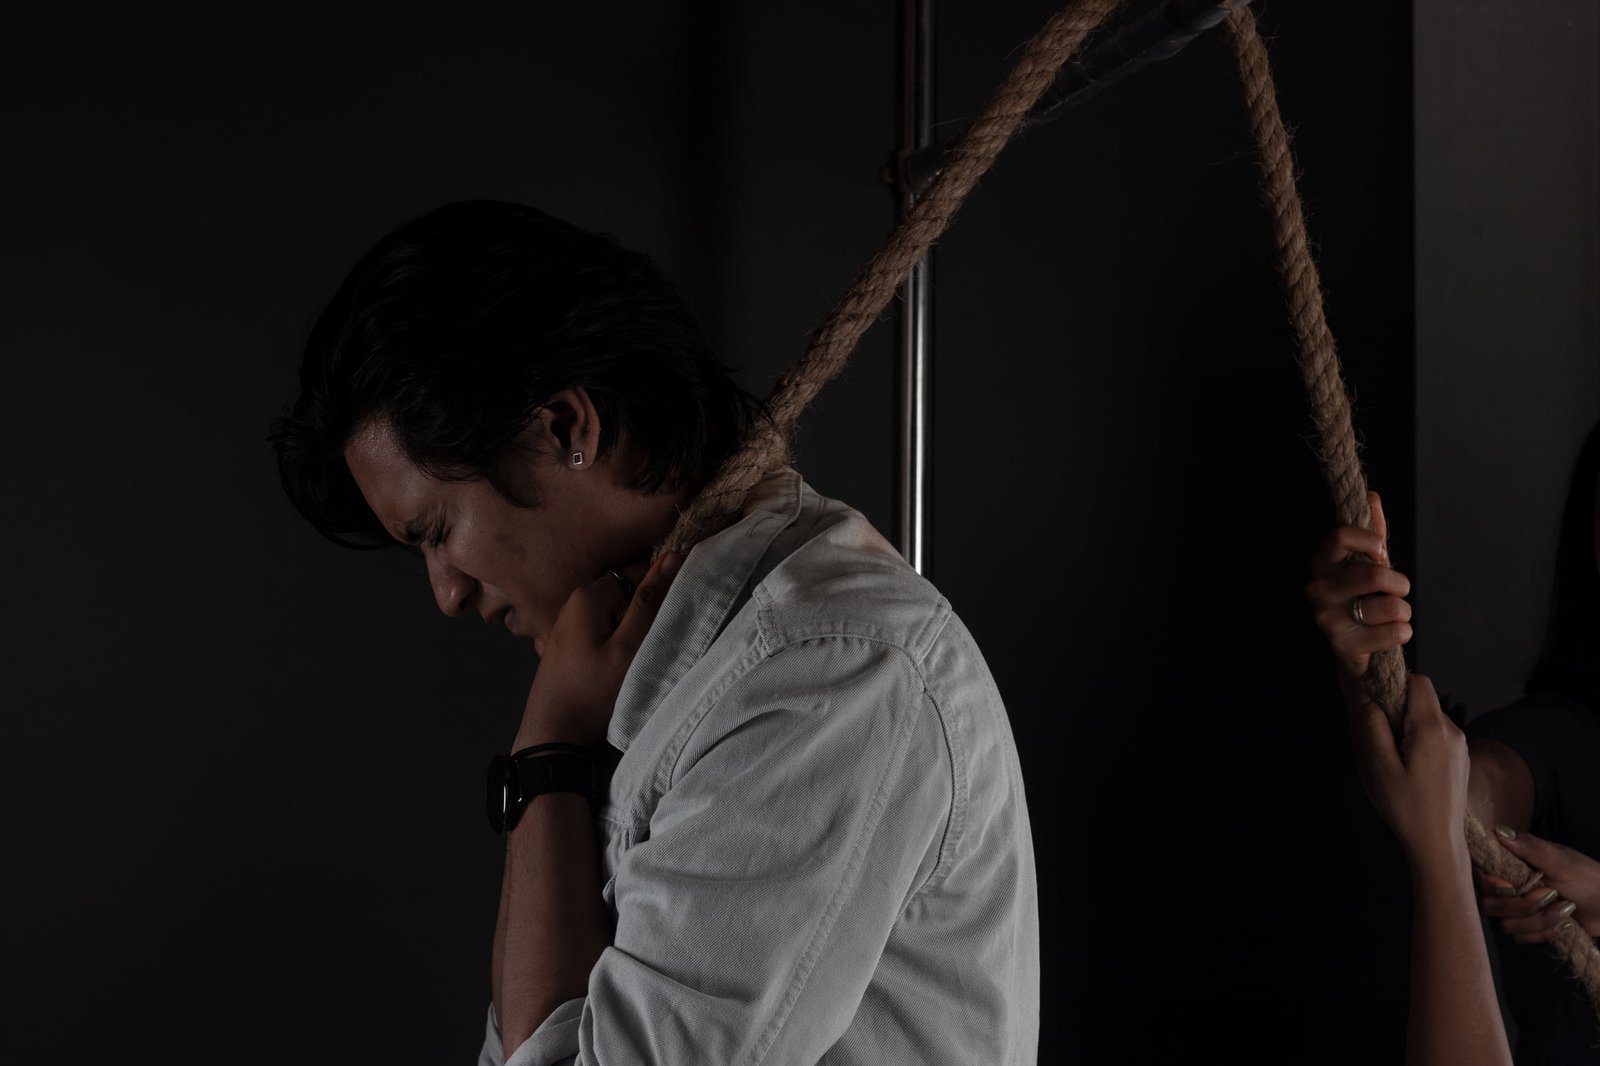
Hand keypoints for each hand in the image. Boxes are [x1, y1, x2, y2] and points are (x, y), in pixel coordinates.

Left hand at [513, 551, 683, 749]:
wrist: (553, 734)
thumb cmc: (593, 691)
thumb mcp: (629, 647)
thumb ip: (650, 602)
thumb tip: (673, 556)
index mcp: (588, 594)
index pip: (638, 571)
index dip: (659, 591)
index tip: (669, 618)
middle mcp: (573, 602)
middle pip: (624, 592)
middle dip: (642, 612)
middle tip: (651, 643)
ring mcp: (566, 624)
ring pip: (613, 614)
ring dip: (629, 630)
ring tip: (636, 657)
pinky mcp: (566, 645)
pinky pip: (600, 630)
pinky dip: (614, 643)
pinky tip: (616, 666)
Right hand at [1305, 491, 1412, 681]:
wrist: (1356, 648)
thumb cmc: (1363, 597)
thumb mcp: (1368, 562)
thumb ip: (1372, 531)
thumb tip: (1371, 497)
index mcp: (1322, 563)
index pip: (1340, 535)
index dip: (1373, 542)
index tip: (1381, 554)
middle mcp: (1318, 589)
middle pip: (1374, 574)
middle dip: (1399, 583)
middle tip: (1395, 590)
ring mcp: (1327, 619)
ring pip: (1392, 606)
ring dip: (1403, 610)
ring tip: (1390, 615)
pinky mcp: (1343, 646)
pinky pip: (1396, 632)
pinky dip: (1403, 632)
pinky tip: (1388, 634)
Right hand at [1349, 674, 1468, 865]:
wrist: (1439, 844)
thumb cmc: (1405, 807)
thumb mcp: (1378, 766)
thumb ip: (1370, 724)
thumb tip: (1361, 690)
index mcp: (1432, 728)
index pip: (1417, 680)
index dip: (1393, 684)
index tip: (1373, 705)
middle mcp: (1452, 730)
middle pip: (1421, 699)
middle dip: (1396, 709)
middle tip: (1378, 740)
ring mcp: (1460, 745)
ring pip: (1427, 717)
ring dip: (1406, 726)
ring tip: (1391, 759)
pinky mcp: (1460, 758)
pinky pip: (1436, 734)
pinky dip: (1418, 739)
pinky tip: (1408, 768)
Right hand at [1477, 830, 1599, 942]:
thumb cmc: (1587, 878)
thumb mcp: (1560, 860)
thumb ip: (1530, 847)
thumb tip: (1499, 831)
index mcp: (1509, 864)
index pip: (1478, 875)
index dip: (1490, 884)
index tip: (1512, 885)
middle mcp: (1506, 886)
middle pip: (1488, 905)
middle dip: (1524, 906)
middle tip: (1552, 895)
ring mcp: (1515, 910)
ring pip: (1507, 926)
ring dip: (1541, 921)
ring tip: (1565, 909)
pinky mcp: (1526, 929)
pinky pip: (1522, 939)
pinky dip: (1546, 933)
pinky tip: (1564, 924)